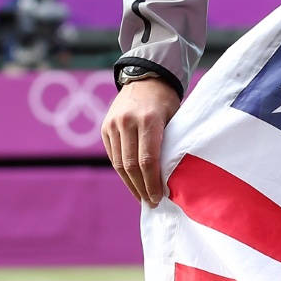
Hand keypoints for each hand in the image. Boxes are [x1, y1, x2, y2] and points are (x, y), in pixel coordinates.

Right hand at [101, 76, 181, 205]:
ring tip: (142, 197)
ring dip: (131, 184)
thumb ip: (170, 143)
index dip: (152, 182)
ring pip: (119, 163)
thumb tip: (172, 177)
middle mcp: (127, 122)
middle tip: (152, 202)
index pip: (148, 159)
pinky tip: (133, 183)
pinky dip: (122, 172)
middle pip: (131, 165)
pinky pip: (113, 156)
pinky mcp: (105, 128)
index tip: (159, 198)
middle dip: (142, 187)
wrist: (146, 78)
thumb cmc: (167, 102)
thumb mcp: (175, 118)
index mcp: (149, 120)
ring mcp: (113, 124)